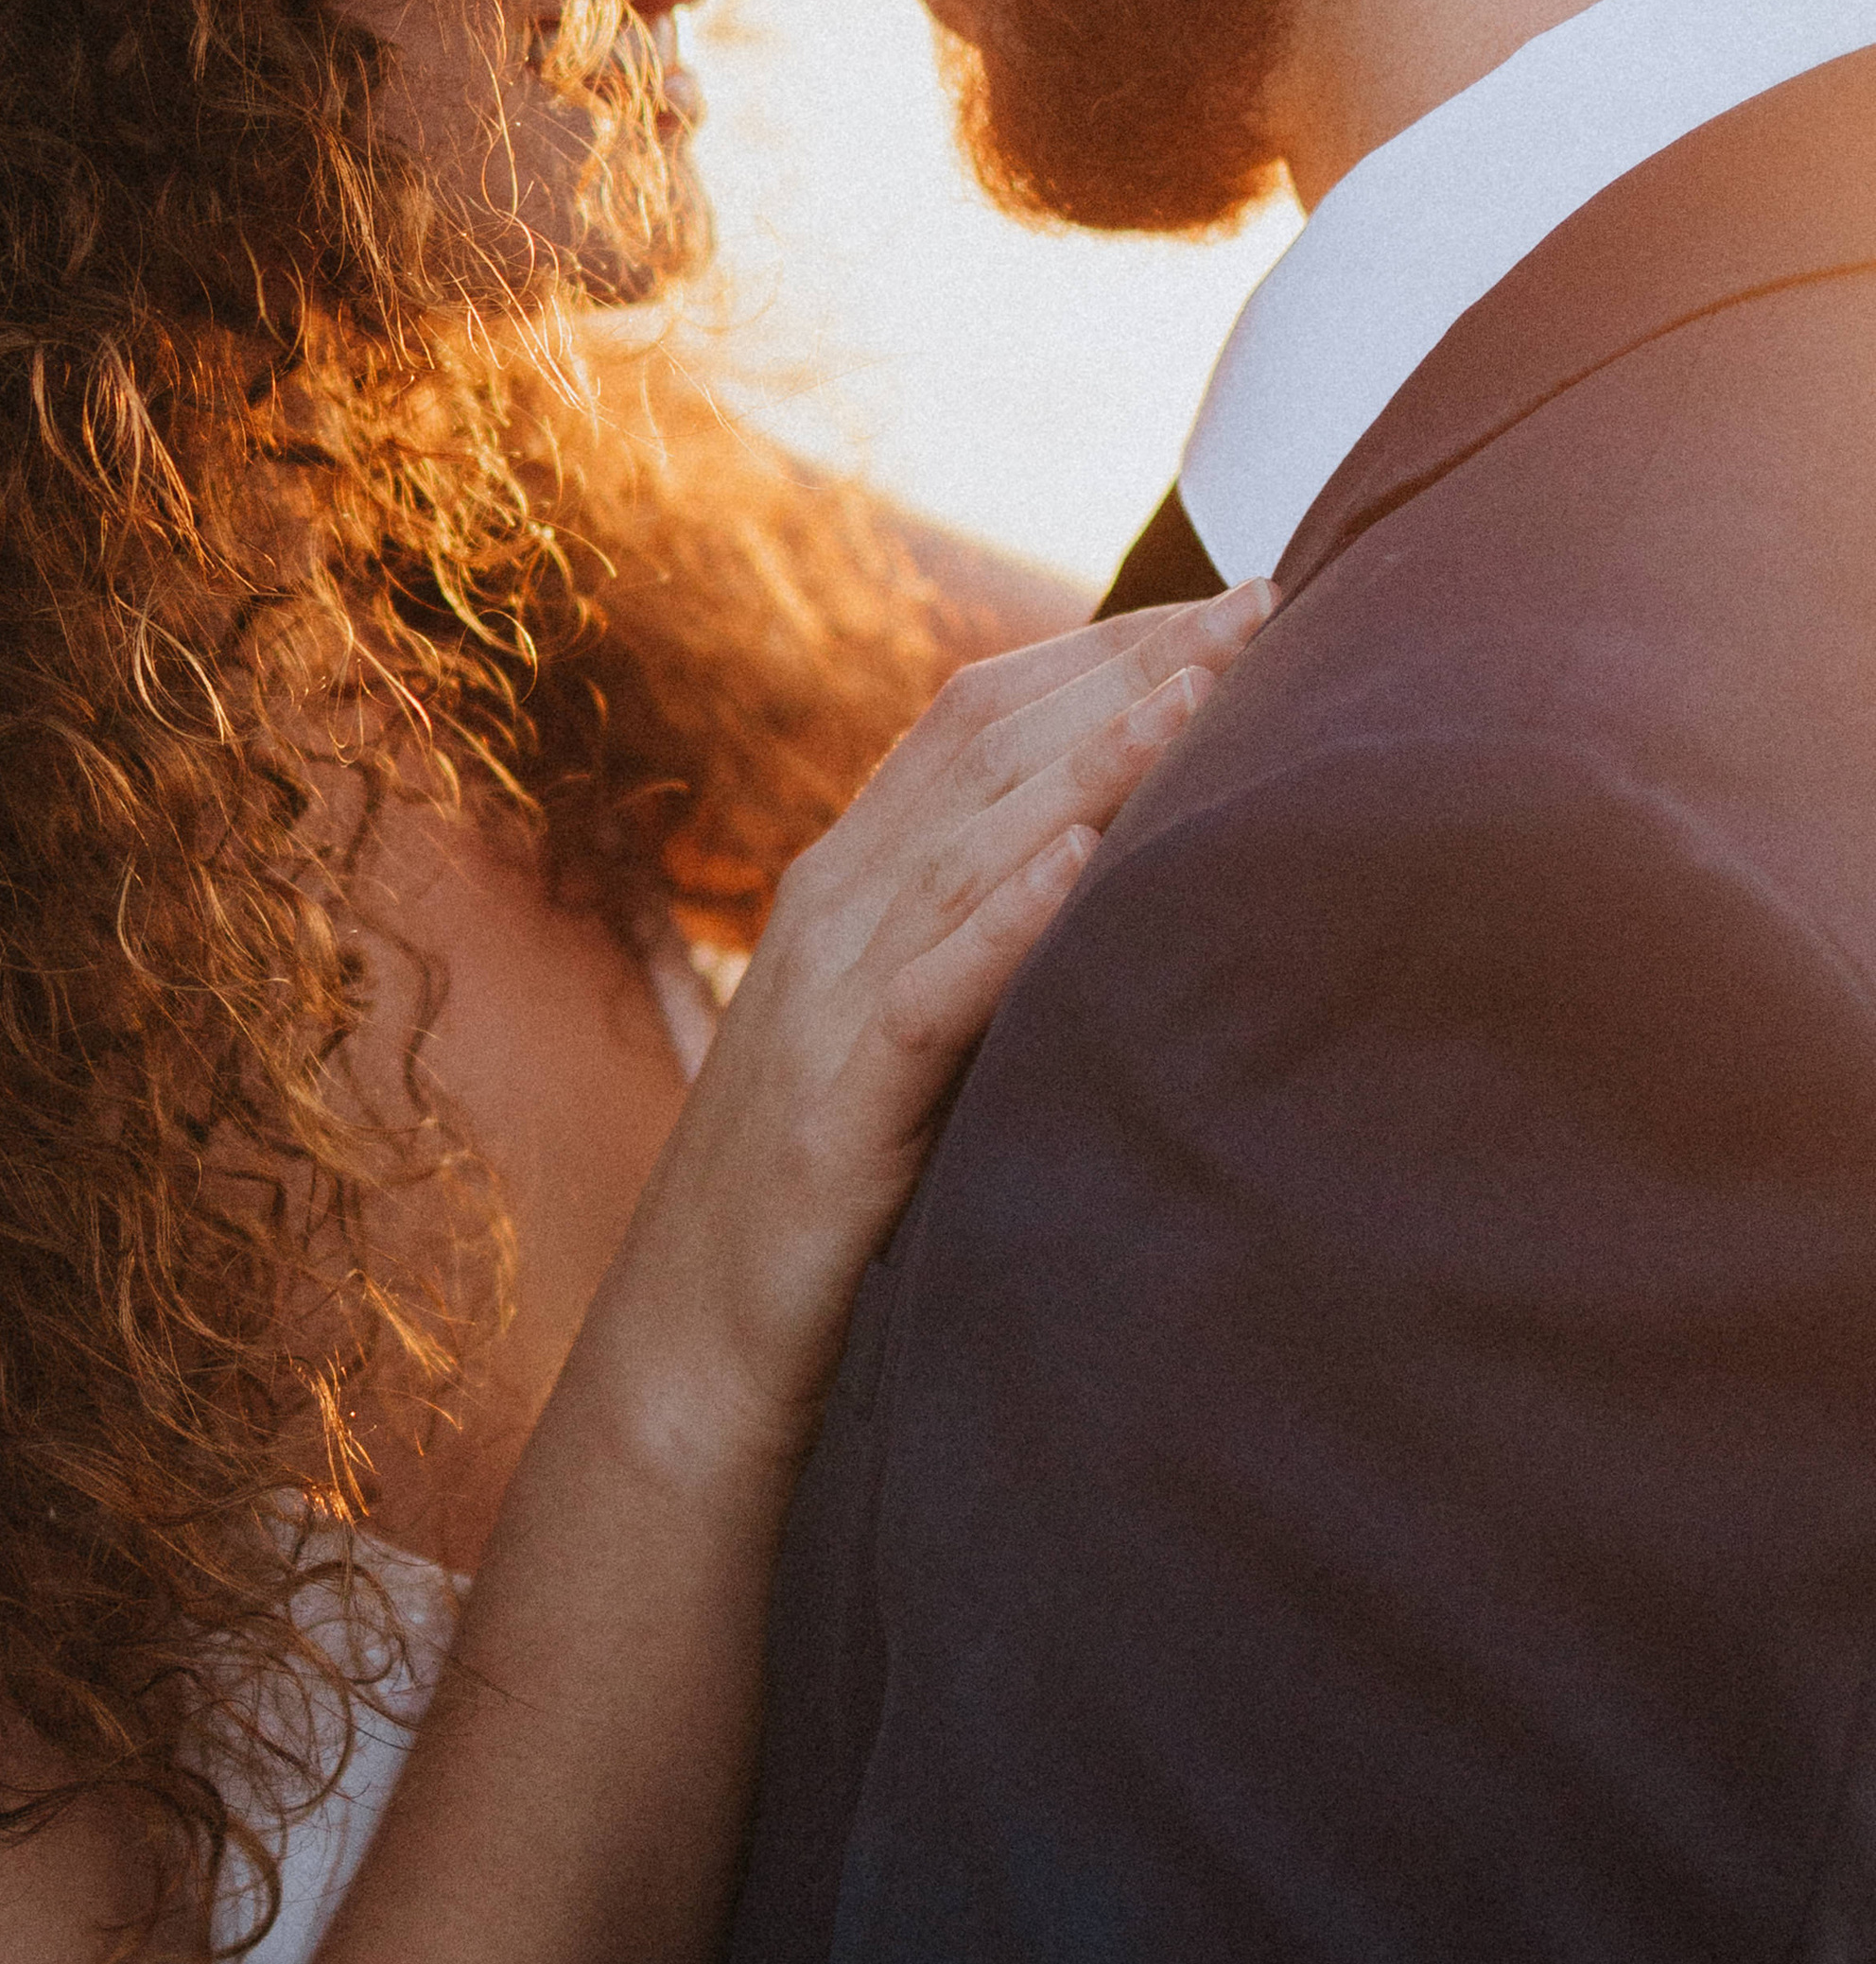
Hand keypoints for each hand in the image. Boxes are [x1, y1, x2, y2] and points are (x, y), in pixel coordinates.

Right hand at [582, 580, 1276, 1493]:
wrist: (694, 1361)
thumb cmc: (833, 1202)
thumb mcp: (918, 1034)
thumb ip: (995, 940)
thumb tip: (1146, 869)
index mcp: (854, 877)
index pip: (984, 711)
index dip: (1111, 647)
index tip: (1242, 602)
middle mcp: (833, 903)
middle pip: (988, 744)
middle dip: (1133, 667)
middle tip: (1270, 604)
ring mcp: (821, 996)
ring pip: (968, 841)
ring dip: (1096, 759)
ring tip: (1208, 688)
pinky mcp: (830, 1105)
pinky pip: (926, 991)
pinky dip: (1005, 915)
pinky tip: (1085, 861)